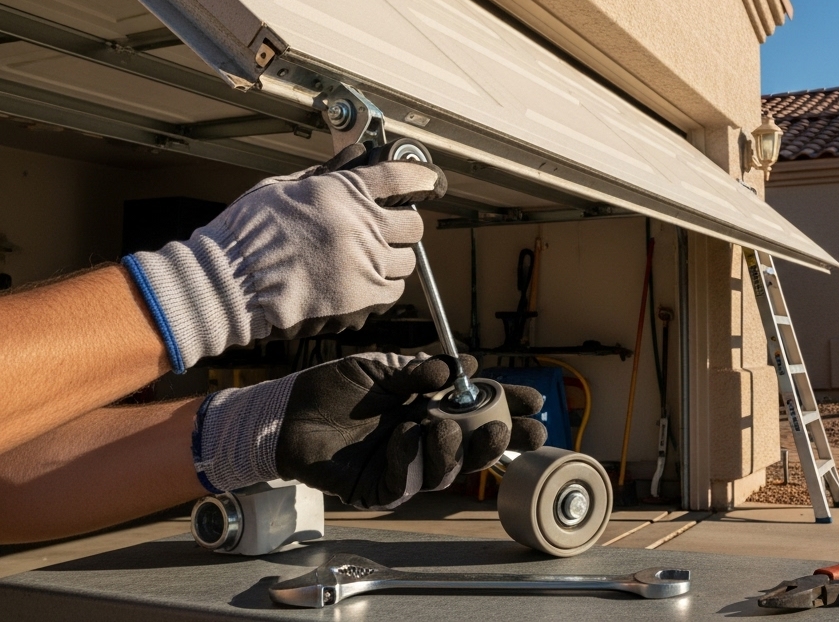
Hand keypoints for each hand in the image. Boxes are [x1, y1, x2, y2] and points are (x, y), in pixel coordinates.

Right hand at [121, 143, 446, 372]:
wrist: (228, 283)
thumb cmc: (246, 234)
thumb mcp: (283, 187)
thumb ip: (326, 173)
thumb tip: (356, 156)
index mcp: (341, 192)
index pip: (400, 177)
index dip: (421, 177)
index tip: (428, 181)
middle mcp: (359, 226)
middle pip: (412, 223)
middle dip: (403, 223)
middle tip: (386, 226)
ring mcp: (363, 263)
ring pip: (407, 260)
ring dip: (393, 257)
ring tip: (369, 257)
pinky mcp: (361, 298)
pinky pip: (394, 289)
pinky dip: (385, 285)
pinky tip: (364, 280)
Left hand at [193, 353, 546, 509]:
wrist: (286, 408)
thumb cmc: (334, 387)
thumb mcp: (384, 368)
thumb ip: (421, 371)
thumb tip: (465, 369)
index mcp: (430, 411)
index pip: (478, 414)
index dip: (507, 409)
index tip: (532, 401)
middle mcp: (422, 442)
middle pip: (474, 451)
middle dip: (500, 441)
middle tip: (515, 428)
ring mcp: (401, 467)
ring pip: (446, 472)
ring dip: (455, 450)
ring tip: (443, 424)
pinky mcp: (376, 488)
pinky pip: (406, 483)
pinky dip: (412, 459)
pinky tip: (408, 435)